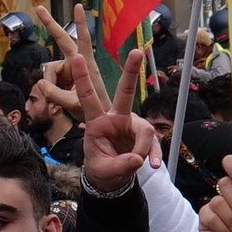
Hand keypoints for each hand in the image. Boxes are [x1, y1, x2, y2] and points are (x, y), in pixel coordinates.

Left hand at [40, 2, 144, 197]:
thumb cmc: (101, 168)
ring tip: (136, 164)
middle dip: (130, 71)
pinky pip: (153, 142)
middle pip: (125, 92)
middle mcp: (115, 118)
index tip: (76, 57)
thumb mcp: (103, 170)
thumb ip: (119, 165)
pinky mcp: (144, 135)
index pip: (87, 97)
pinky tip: (154, 165)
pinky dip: (155, 155)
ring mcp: (132, 125)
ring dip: (143, 148)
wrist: (112, 179)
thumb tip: (137, 158)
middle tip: (136, 51)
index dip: (82, 78)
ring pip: (145, 129)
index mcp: (97, 122)